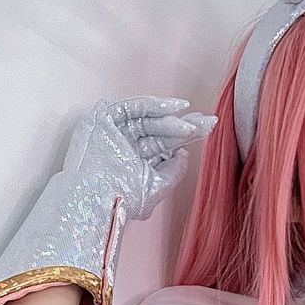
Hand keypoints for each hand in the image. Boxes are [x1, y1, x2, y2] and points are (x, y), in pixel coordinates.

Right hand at [59, 95, 216, 222]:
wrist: (96, 199)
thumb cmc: (121, 199)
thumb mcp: (156, 188)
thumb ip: (174, 172)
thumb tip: (186, 154)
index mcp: (135, 162)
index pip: (163, 145)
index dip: (185, 136)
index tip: (208, 128)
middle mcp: (125, 145)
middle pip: (158, 130)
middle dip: (183, 125)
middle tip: (206, 122)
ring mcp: (113, 131)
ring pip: (147, 119)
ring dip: (170, 119)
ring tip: (190, 123)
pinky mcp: (102, 119)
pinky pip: (132, 107)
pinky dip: (154, 105)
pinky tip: (176, 106)